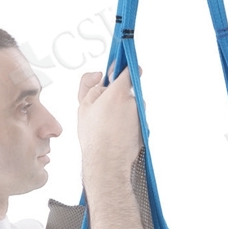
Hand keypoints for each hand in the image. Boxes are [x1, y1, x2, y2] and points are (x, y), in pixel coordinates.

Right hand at [77, 61, 142, 185]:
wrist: (107, 163)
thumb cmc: (94, 137)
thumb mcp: (83, 105)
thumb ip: (91, 84)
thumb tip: (100, 76)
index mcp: (118, 93)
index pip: (128, 70)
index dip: (123, 67)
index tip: (121, 65)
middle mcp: (133, 102)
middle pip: (128, 90)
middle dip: (117, 95)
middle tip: (104, 107)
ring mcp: (140, 116)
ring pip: (132, 106)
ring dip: (123, 110)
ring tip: (109, 124)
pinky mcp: (144, 128)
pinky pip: (135, 119)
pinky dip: (127, 123)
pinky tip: (116, 132)